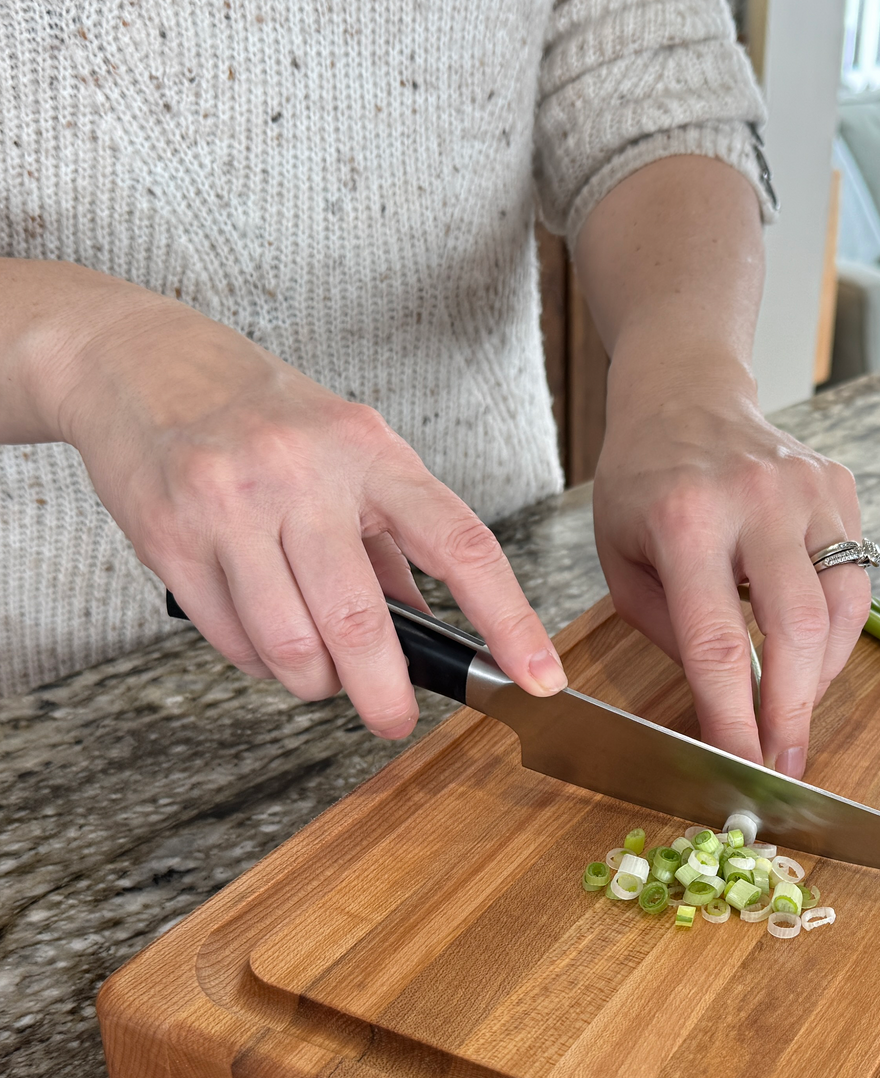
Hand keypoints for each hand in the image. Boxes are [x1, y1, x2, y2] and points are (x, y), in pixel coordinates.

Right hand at [36, 270, 565, 736]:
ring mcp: (232, 505)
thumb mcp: (348, 451)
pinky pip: (232, 641)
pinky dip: (259, 661)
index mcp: (369, 452)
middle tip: (393, 719)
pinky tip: (262, 635)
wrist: (140, 358)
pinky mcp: (171, 537)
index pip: (461, 545)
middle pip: (361, 624)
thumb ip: (393, 541)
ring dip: (313, 682)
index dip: (510, 620)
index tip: (540, 676)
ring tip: (316, 669)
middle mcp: (303, 474)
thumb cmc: (260, 412)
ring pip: (292, 647)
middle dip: (385, 696)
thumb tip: (435, 631)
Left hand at [592, 366, 869, 776]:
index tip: (743, 767)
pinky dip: (835, 628)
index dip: (734, 717)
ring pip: (842, 607)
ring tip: (793, 709)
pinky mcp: (840, 486)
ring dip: (822, 675)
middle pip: (798, 628)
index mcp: (686, 519)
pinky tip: (806, 649)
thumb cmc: (641, 486)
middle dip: (794, 710)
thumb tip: (725, 706)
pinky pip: (855, 576)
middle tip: (786, 764)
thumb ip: (670, 633)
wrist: (684, 395)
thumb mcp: (621, 562)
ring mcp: (808, 488)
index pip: (718, 642)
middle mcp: (756, 498)